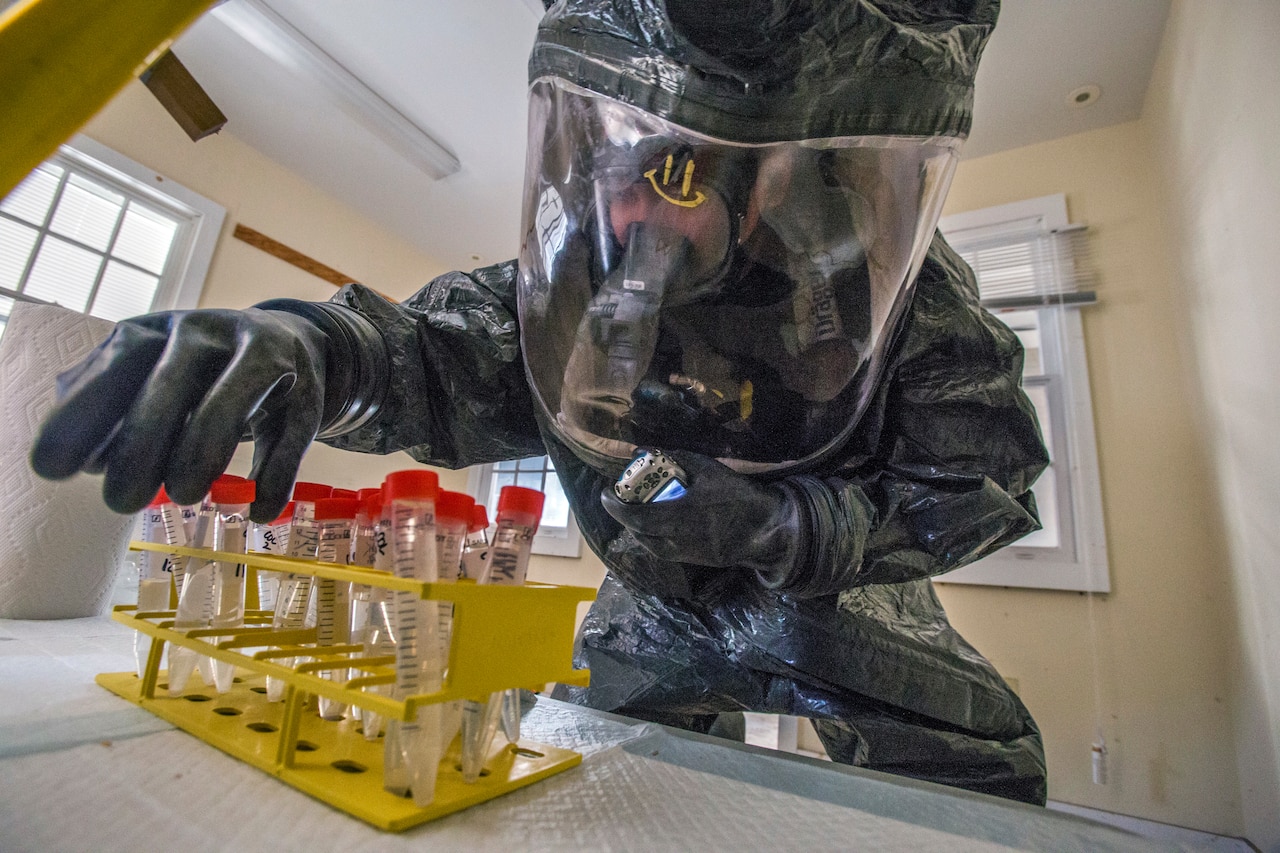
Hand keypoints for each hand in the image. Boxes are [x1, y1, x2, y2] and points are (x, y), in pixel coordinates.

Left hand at [30, 307, 327, 521]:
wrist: (293, 341)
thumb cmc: (202, 370)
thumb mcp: (150, 369)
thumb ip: (111, 403)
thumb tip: (87, 457)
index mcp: (158, 331)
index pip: (115, 368)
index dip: (82, 417)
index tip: (53, 468)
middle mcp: (208, 334)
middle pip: (171, 387)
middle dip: (141, 447)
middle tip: (120, 501)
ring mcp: (263, 357)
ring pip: (233, 403)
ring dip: (204, 453)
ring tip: (186, 496)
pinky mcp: (308, 391)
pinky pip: (292, 436)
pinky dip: (275, 478)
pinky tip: (259, 511)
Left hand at [599, 449, 800, 572]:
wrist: (764, 529)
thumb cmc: (736, 495)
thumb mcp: (707, 469)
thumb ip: (673, 458)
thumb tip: (642, 449)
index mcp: (676, 517)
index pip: (634, 516)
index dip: (615, 506)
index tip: (605, 493)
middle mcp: (674, 540)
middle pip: (638, 532)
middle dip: (624, 516)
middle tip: (620, 499)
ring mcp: (684, 554)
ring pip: (649, 544)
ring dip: (637, 528)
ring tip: (636, 510)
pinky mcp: (694, 560)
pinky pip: (663, 550)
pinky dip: (652, 536)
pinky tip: (656, 524)